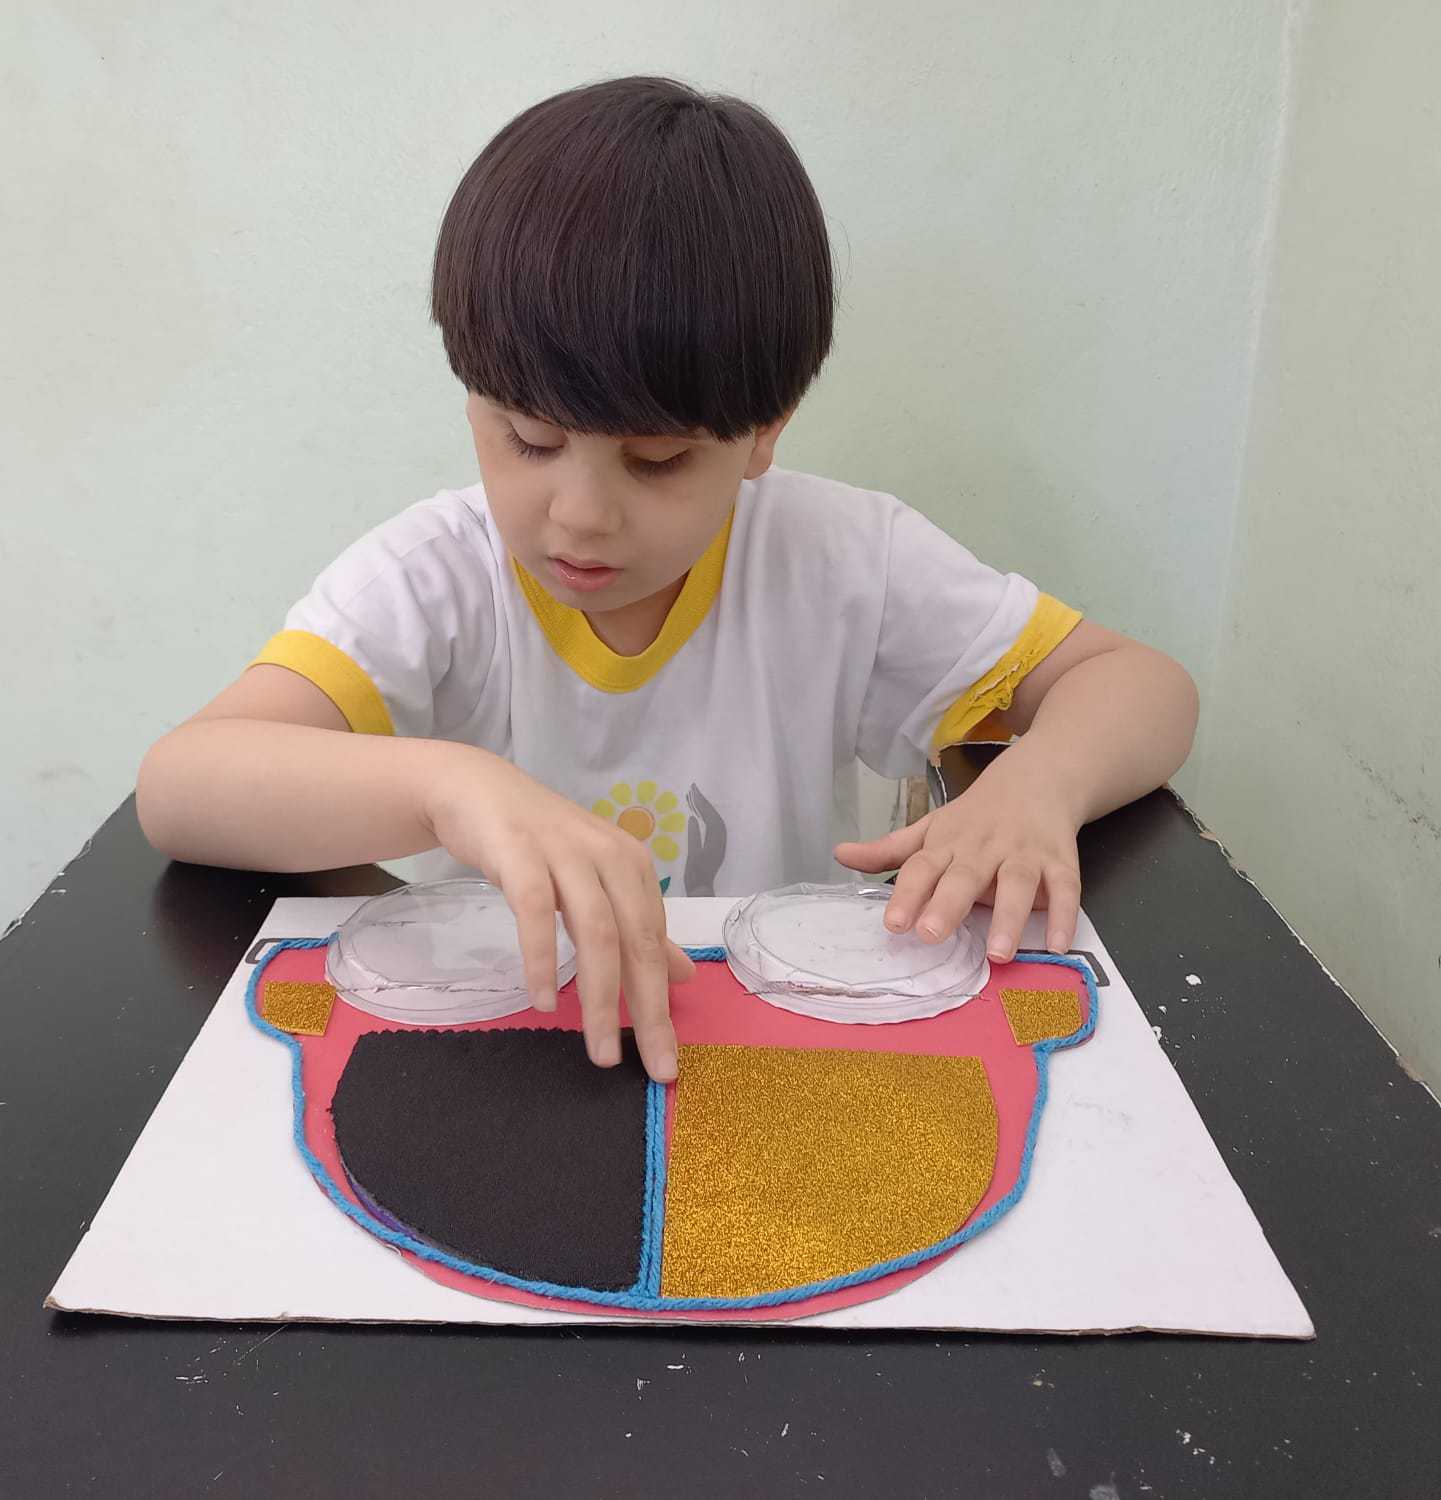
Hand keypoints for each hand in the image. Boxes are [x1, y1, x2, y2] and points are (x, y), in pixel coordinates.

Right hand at [422, 747, 692, 1080]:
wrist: (477, 790)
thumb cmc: (541, 845)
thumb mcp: (596, 884)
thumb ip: (637, 928)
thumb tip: (682, 977)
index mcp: (633, 867)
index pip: (654, 944)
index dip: (663, 1003)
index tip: (665, 1060)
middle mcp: (609, 856)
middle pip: (636, 941)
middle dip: (647, 1009)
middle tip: (651, 1067)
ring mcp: (565, 852)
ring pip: (595, 931)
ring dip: (600, 997)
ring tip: (599, 1050)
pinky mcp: (520, 852)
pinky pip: (535, 911)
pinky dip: (543, 958)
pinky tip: (545, 1001)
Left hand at [834, 762, 1081, 962]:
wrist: (1039, 776)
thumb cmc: (976, 814)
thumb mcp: (931, 827)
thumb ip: (889, 850)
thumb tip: (839, 855)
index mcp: (948, 842)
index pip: (922, 867)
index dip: (907, 894)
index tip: (894, 924)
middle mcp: (984, 848)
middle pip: (965, 876)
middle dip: (948, 905)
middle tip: (932, 935)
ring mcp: (1024, 853)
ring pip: (1018, 883)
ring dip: (1009, 917)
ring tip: (998, 953)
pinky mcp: (1061, 860)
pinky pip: (1066, 887)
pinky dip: (1065, 915)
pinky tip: (1058, 944)